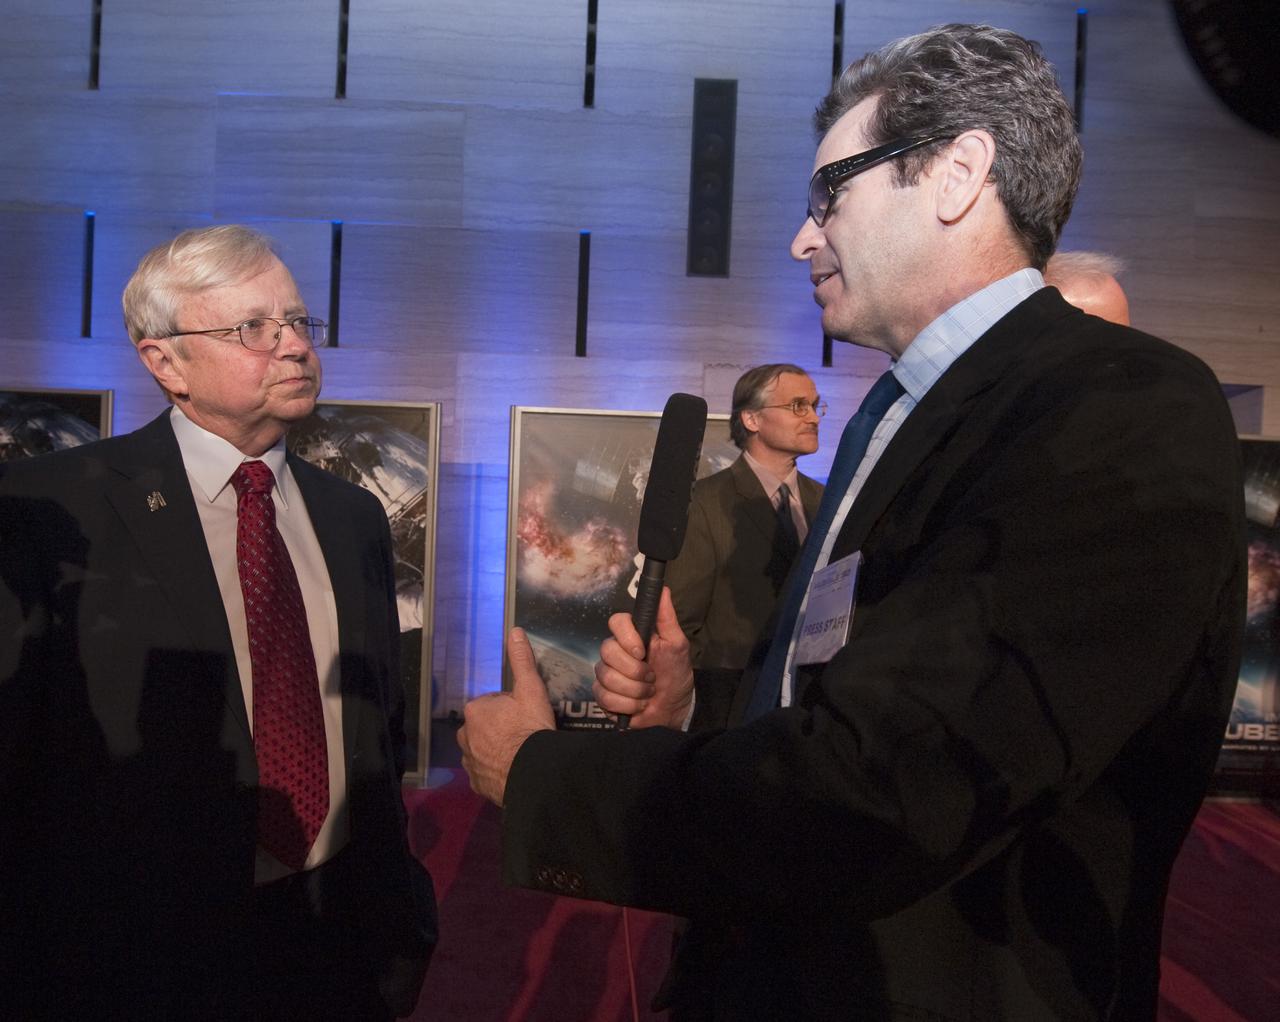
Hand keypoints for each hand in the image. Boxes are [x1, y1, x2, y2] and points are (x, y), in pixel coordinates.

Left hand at [458, 627, 555, 806]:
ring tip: (520, 754)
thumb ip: (522, 661)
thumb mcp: (531, 690)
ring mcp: (469, 762)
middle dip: (500, 729)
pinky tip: (512, 770)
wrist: (534, 773)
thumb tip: (515, 631)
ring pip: (482, 750)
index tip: (525, 716)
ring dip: (496, 750)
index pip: (493, 704)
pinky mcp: (476, 783)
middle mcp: (464, 736)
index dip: (511, 709)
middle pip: (485, 727)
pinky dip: (495, 771)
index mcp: (475, 710)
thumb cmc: (530, 728)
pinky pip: (484, 773)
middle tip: (523, 735)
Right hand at [594, 587, 693, 728]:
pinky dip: (627, 705)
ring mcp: (606, 673)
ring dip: (635, 691)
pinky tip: (638, 705)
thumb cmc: (676, 674)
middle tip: (651, 677)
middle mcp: (615, 652)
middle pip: (607, 651)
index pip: (615, 622)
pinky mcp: (602, 695)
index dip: (627, 638)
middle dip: (634, 671)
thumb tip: (663, 589)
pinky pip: (604, 696)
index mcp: (632, 636)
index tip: (642, 652)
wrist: (674, 708)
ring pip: (606, 677)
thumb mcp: (677, 645)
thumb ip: (667, 618)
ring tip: (648, 692)